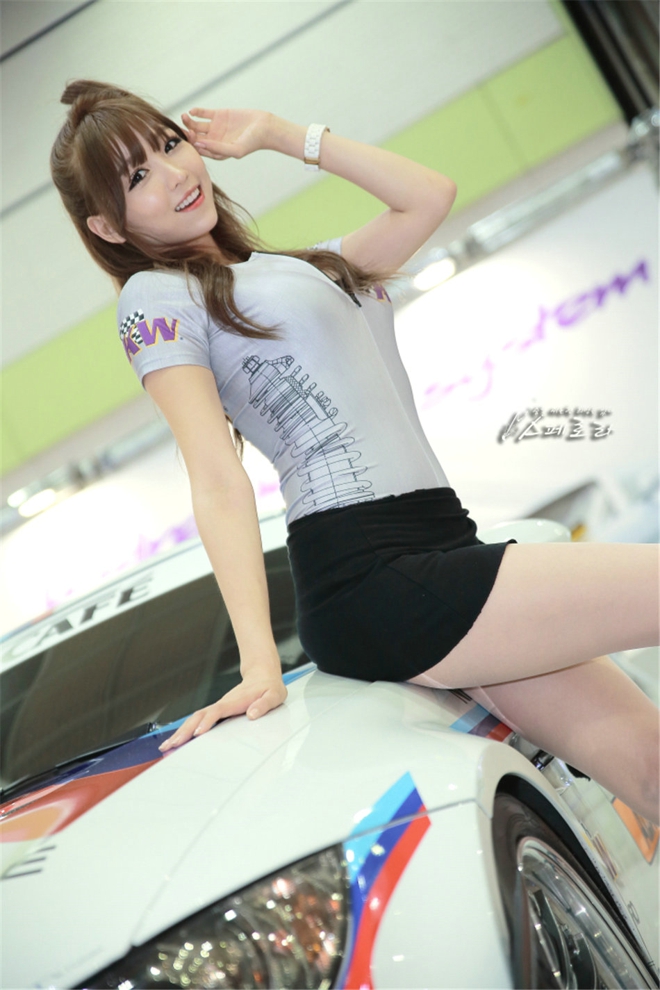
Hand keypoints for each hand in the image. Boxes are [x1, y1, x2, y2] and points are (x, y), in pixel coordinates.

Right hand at [158, 672, 286, 751]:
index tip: (197, 733)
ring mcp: (218, 708)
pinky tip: (178, 741)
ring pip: (195, 719)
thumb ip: (264, 704)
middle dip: (184, 731)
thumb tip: (252, 715)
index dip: (207, 721)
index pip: (218, 711)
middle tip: (171, 745)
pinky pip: (199, 721)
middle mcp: (223, 704)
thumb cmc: (269, 688)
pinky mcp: (217, 712)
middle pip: (199, 716)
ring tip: (166, 747)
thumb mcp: (274, 695)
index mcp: (236, 701)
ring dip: (181, 732)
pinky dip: (186, 731)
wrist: (262, 676)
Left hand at [181, 107, 273, 159]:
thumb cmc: (252, 142)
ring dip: (189, 122)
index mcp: (217, 151)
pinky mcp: (219, 115)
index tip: (189, 138)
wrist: (264, 127)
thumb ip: (218, 148)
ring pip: (197, 125)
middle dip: (188, 132)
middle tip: (183, 127)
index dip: (192, 144)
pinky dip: (197, 112)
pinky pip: (203, 113)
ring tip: (185, 117)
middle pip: (196, 137)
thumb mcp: (235, 150)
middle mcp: (214, 140)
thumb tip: (199, 145)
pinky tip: (192, 111)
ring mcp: (215, 127)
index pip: (199, 149)